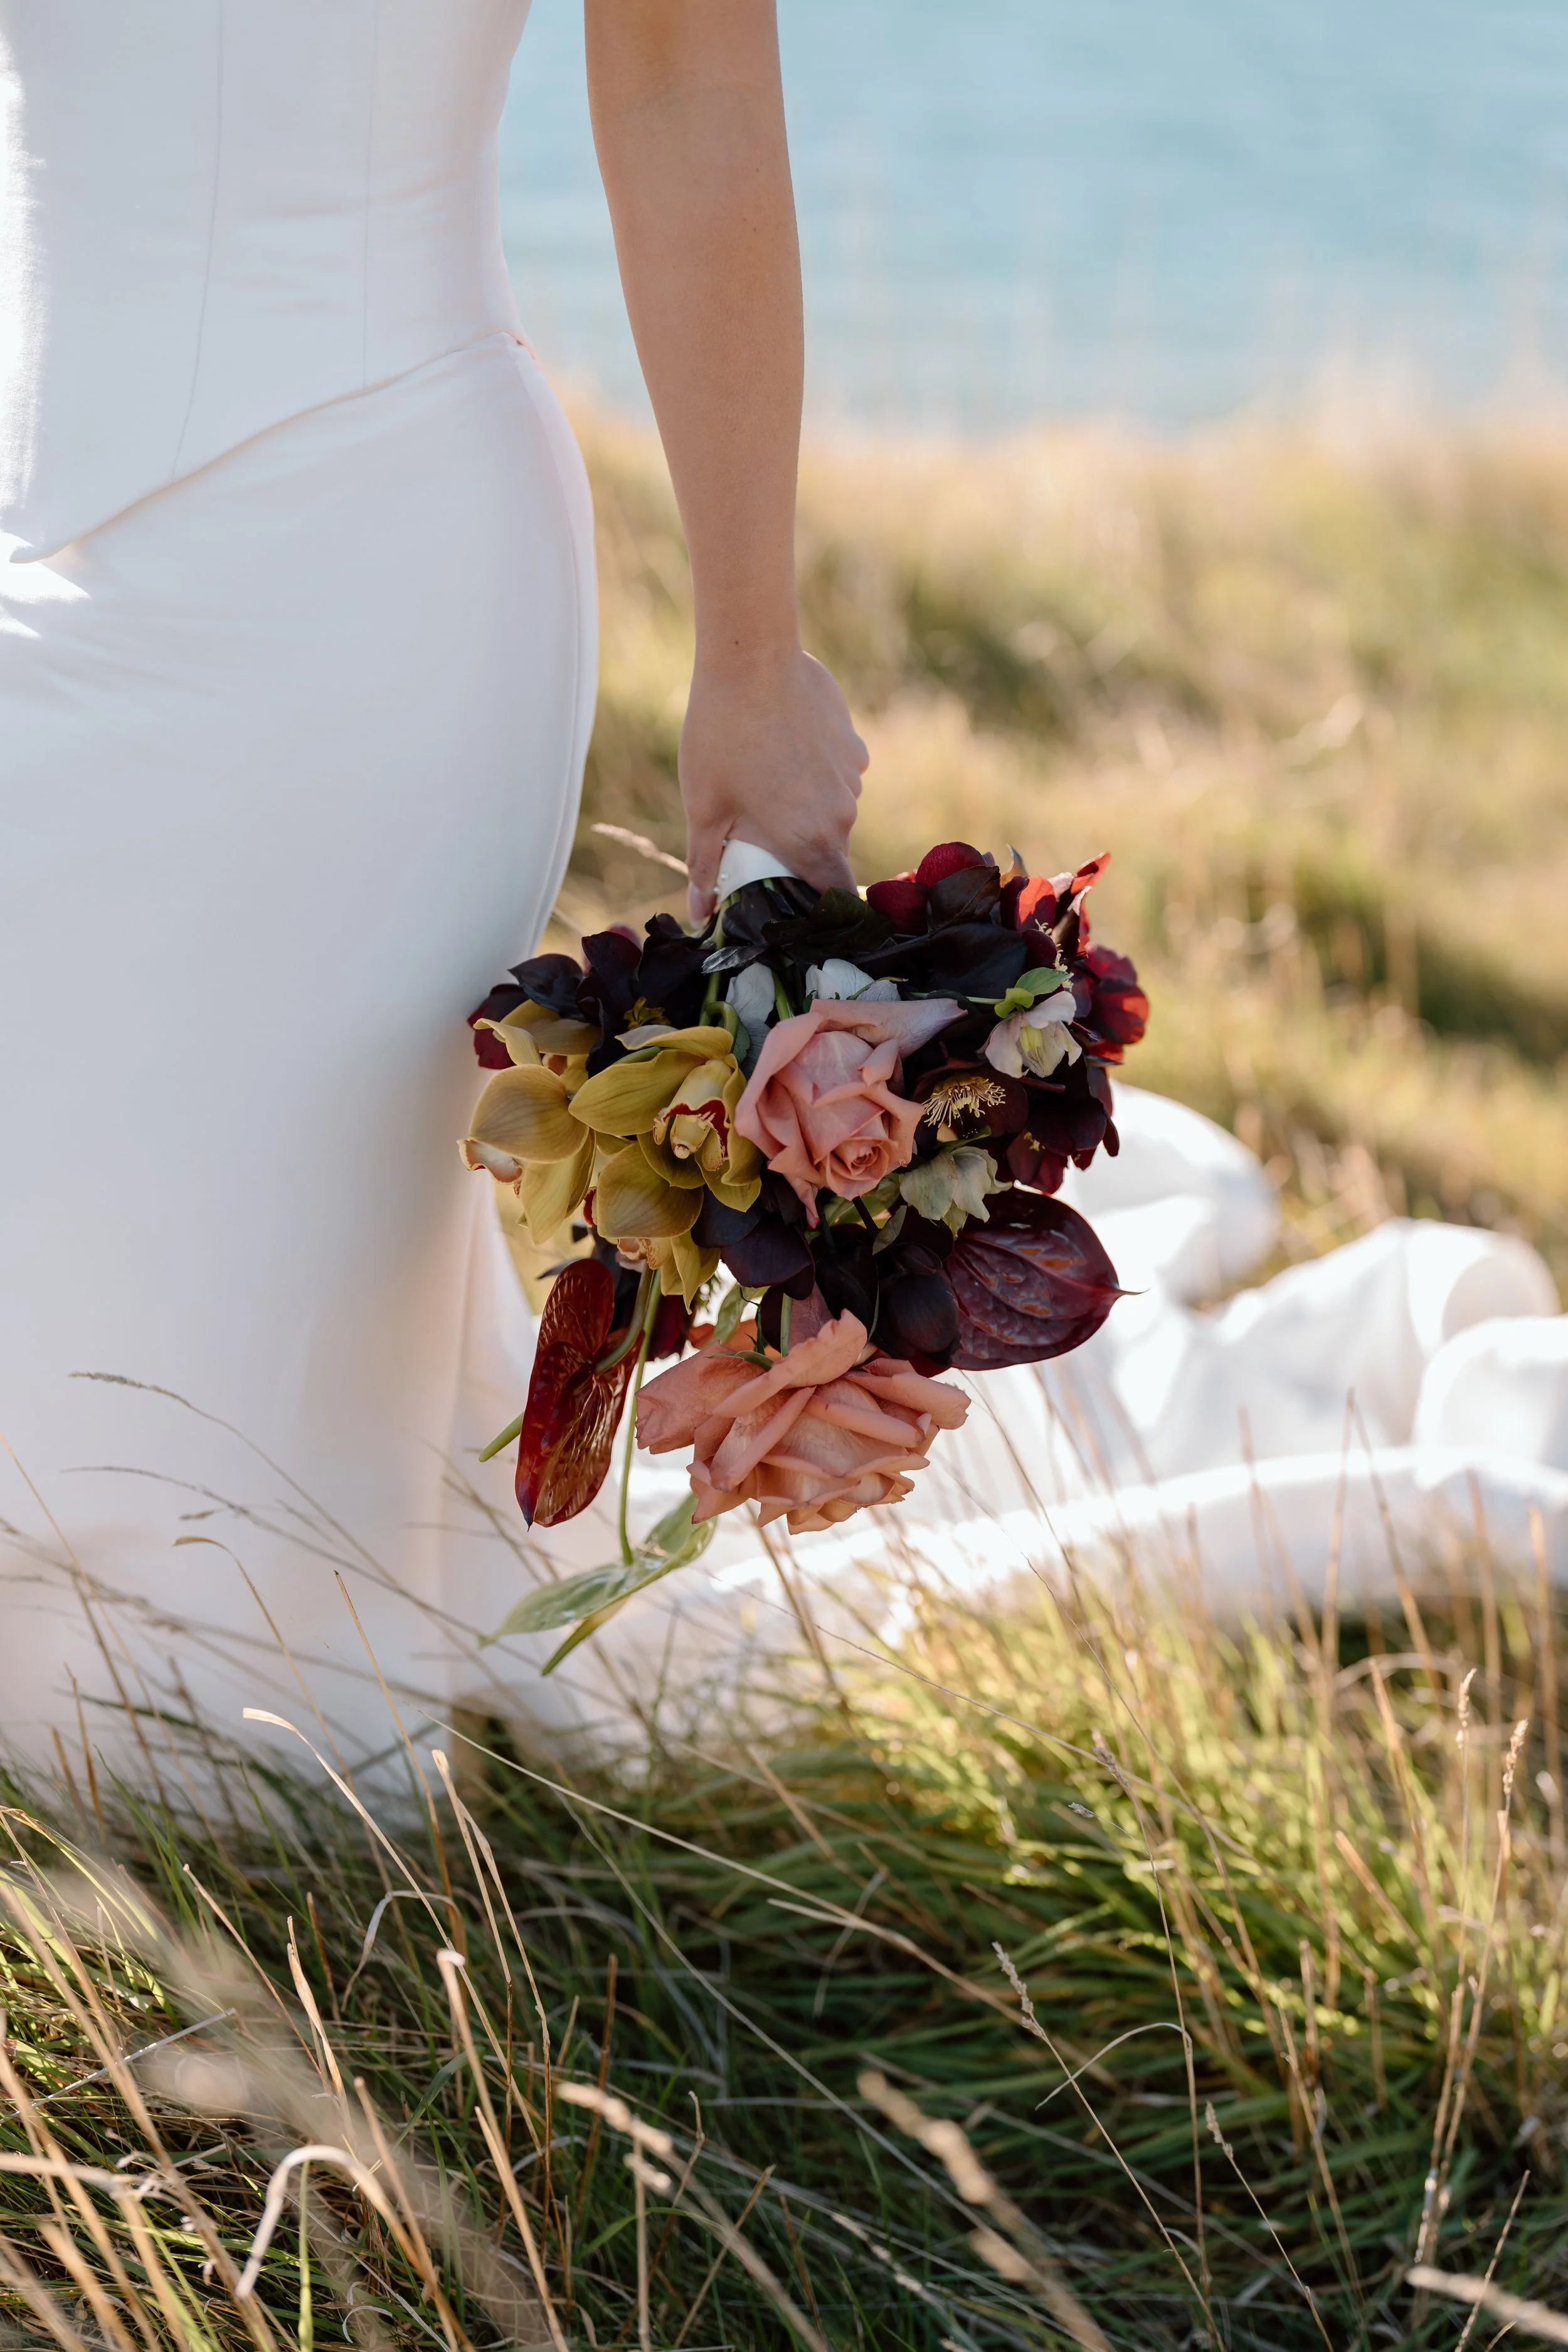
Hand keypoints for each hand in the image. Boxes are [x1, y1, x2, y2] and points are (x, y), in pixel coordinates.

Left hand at [679, 645, 868, 924]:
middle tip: (758, 838)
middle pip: (829, 852)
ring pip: (833, 812)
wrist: (752, 658)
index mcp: (813, 839)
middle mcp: (843, 813)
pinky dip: (816, 775)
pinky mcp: (852, 745)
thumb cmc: (722, 736)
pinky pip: (838, 776)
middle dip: (799, 853)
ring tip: (765, 786)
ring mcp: (852, 776)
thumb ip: (705, 867)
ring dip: (807, 811)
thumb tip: (699, 915)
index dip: (816, 908)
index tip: (790, 904)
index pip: (833, 895)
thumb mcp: (704, 809)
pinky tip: (783, 751)